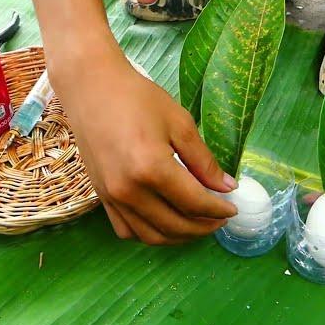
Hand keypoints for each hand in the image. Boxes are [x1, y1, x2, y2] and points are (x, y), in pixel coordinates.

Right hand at [50, 45, 237, 245]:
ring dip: (179, 236)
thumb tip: (227, 187)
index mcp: (152, 168)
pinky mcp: (101, 197)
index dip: (218, 210)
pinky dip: (150, 233)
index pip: (194, 203)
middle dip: (203, 227)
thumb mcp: (179, 123)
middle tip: (219, 218)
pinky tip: (165, 221)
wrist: (91, 88)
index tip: (233, 208)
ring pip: (151, 236)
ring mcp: (112, 197)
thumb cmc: (137, 98)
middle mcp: (129, 190)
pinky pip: (127, 230)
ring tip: (196, 223)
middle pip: (175, 225)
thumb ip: (203, 160)